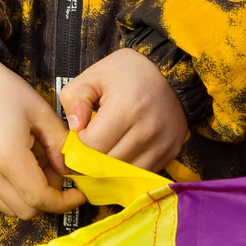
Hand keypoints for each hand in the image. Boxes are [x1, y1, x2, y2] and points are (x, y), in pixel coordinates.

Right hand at [0, 49, 83, 218]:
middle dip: (48, 200)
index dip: (63, 202)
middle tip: (57, 174)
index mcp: (8, 157)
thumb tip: (67, 170)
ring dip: (29, 197)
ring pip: (9, 208)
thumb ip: (59, 144)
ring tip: (38, 168)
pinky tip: (19, 165)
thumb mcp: (41, 111)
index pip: (40, 199)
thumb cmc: (3, 89)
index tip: (78, 194)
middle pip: (25, 211)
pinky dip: (12, 191)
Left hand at [62, 49, 189, 172]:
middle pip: (109, 162)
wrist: (168, 74)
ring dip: (112, 165)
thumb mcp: (95, 75)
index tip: (85, 130)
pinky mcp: (171, 152)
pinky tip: (125, 149)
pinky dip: (129, 167)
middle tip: (94, 140)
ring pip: (125, 172)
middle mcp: (149, 128)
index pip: (94, 144)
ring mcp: (163, 142)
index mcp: (128, 106)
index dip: (82, 141)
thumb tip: (75, 128)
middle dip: (95, 155)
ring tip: (109, 144)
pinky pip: (142, 173)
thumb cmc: (128, 73)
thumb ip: (75, 98)